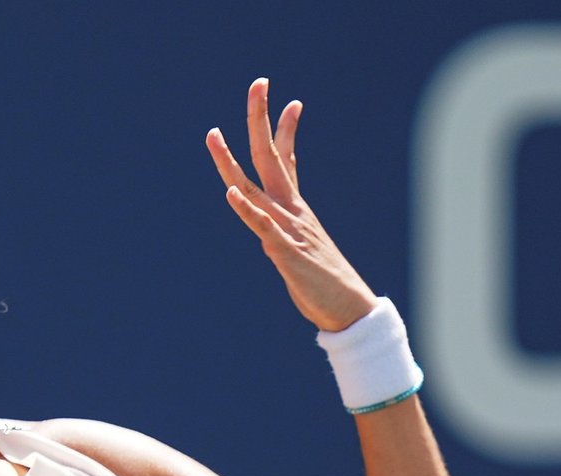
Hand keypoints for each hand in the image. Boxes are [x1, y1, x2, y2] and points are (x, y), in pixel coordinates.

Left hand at [206, 78, 376, 332]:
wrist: (347, 309)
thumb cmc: (323, 283)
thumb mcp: (300, 251)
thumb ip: (285, 237)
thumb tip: (272, 237)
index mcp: (295, 209)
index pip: (289, 161)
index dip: (287, 131)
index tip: (294, 102)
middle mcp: (291, 211)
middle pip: (270, 157)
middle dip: (260, 120)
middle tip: (258, 83)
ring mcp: (287, 228)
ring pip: (253, 187)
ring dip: (231, 161)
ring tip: (213, 134)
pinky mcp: (284, 251)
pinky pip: (262, 226)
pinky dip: (246, 209)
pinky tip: (231, 192)